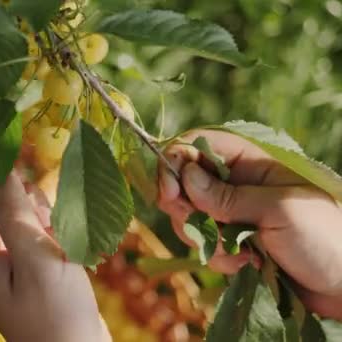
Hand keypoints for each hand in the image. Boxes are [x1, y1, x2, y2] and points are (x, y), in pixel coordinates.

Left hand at [0, 170, 110, 341]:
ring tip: (54, 235)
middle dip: (10, 188)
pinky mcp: (28, 257)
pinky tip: (63, 242)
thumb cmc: (58, 315)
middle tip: (36, 203)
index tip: (3, 146)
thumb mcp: (36, 258)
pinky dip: (47, 222)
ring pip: (11, 204)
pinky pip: (31, 222)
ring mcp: (7, 254)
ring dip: (34, 206)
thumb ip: (12, 211)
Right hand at [157, 130, 341, 319]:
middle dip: (187, 209)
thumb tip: (185, 177)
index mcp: (249, 160)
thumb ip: (227, 196)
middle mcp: (235, 182)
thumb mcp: (277, 211)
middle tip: (207, 228)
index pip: (196, 146)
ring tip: (243, 253)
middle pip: (183, 183)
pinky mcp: (231, 240)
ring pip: (189, 216)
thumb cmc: (324, 236)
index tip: (169, 194)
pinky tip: (247, 264)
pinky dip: (218, 257)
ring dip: (206, 239)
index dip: (174, 164)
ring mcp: (232, 212)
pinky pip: (204, 244)